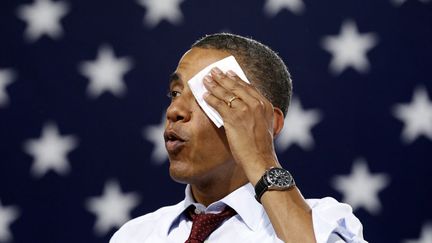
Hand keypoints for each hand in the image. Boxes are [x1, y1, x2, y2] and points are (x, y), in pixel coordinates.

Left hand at [203, 67, 283, 183]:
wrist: (260, 159)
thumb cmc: (261, 147)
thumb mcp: (266, 125)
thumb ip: (257, 114)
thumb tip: (244, 108)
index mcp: (265, 105)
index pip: (249, 87)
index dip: (237, 79)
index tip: (229, 73)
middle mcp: (256, 104)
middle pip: (236, 86)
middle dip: (223, 77)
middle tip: (214, 71)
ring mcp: (244, 110)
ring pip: (226, 93)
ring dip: (214, 85)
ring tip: (206, 80)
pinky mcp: (233, 118)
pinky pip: (218, 104)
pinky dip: (210, 99)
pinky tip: (204, 96)